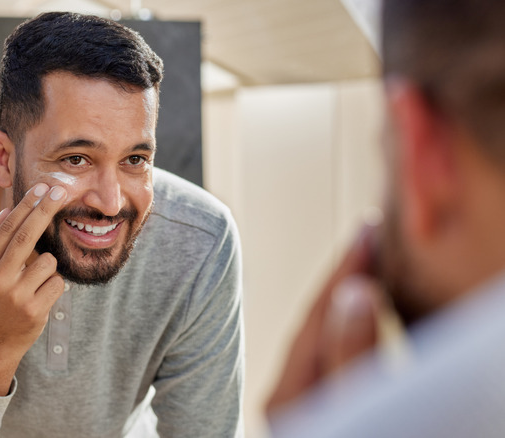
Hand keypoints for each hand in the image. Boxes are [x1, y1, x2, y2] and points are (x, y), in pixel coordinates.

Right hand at [0, 183, 67, 395]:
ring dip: (49, 267)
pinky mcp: (34, 310)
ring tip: (36, 282)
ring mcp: (16, 296)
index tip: (41, 188)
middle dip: (44, 210)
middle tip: (61, 191)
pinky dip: (55, 286)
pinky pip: (57, 283)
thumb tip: (6, 209)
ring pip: (47, 262)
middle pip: (25, 237)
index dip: (25, 206)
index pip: (6, 228)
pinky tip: (42, 296)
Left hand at [265, 226, 382, 417]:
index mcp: (287, 395)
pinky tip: (364, 320)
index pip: (317, 315)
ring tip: (367, 265)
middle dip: (344, 277)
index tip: (367, 229)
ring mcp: (301, 406)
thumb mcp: (354, 409)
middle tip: (368, 234)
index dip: (345, 270)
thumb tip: (354, 293)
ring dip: (348, 301)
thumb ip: (351, 356)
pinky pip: (335, 358)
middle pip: (316, 323)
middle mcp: (287, 398)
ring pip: (325, 340)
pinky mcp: (320, 415)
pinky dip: (352, 331)